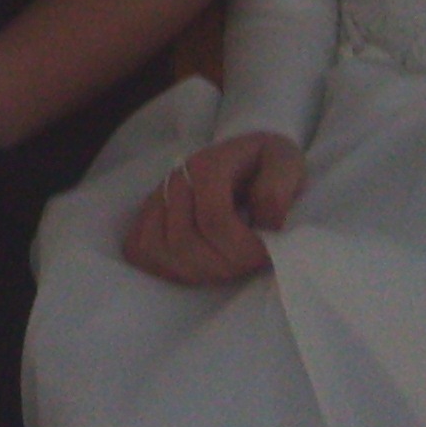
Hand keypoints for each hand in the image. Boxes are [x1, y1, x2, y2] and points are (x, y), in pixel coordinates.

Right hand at [121, 132, 305, 285]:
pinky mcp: (148, 216)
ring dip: (198, 270)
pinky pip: (139, 250)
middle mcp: (177, 180)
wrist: (244, 156)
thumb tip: (264, 222)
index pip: (214, 220)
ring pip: (161, 251)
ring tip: (225, 264)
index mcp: (210, 165)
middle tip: (247, 261)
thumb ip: (279, 186)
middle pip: (185, 243)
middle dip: (223, 264)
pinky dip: (165, 267)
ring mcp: (158, 198)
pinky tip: (195, 265)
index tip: (264, 253)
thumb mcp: (286, 161)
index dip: (241, 248)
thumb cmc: (266, 163)